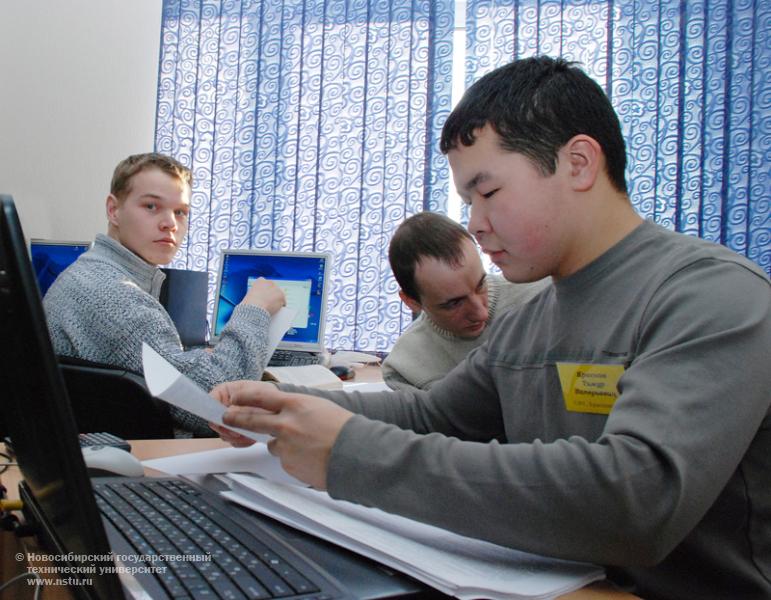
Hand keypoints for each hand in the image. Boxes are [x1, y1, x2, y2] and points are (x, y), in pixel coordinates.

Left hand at [219, 380, 353, 488]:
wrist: (357, 454)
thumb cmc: (344, 429)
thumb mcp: (319, 407)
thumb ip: (297, 409)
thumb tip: (282, 414)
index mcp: (296, 405)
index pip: (261, 397)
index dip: (244, 397)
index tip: (234, 398)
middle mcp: (286, 424)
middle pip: (252, 421)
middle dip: (236, 419)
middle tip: (227, 418)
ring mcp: (285, 446)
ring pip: (274, 444)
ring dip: (283, 445)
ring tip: (307, 446)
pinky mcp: (288, 465)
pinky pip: (286, 461)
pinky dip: (295, 460)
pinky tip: (312, 457)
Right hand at [241, 278, 285, 315]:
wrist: (254, 307)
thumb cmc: (249, 304)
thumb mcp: (250, 296)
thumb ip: (256, 295)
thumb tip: (260, 300)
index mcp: (260, 281)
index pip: (265, 283)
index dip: (265, 290)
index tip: (264, 296)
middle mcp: (269, 282)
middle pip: (274, 288)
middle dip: (272, 294)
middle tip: (270, 302)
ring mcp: (276, 289)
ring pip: (279, 295)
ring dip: (277, 300)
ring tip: (274, 307)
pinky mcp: (282, 296)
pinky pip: (283, 301)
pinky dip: (281, 306)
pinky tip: (279, 310)